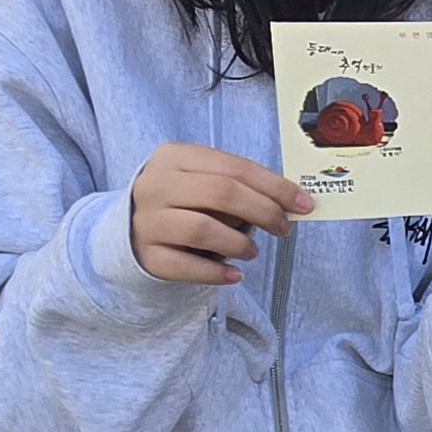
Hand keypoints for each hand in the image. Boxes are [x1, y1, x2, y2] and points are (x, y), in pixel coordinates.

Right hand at [129, 143, 310, 284]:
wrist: (128, 229)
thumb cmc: (179, 202)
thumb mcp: (201, 179)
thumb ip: (239, 184)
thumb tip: (290, 199)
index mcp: (175, 157)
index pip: (234, 167)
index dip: (274, 186)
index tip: (303, 203)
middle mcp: (156, 185)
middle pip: (221, 193)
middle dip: (263, 211)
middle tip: (282, 228)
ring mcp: (147, 221)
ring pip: (203, 229)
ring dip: (239, 242)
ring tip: (251, 250)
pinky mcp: (147, 255)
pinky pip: (187, 266)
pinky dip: (217, 272)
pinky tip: (234, 275)